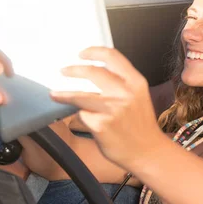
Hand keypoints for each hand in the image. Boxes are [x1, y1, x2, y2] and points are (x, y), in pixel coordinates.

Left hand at [50, 47, 164, 168]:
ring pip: (80, 94)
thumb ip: (121, 83)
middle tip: (63, 71)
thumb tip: (94, 72)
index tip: (81, 53)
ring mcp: (112, 109)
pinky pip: (83, 115)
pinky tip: (82, 119)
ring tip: (55, 94)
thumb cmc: (140, 125)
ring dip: (64, 94)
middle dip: (73, 70)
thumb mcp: (138, 97)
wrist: (147, 152)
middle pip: (92, 72)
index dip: (94, 52)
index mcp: (136, 82)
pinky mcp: (101, 125)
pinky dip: (81, 116)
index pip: (112, 56)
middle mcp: (125, 92)